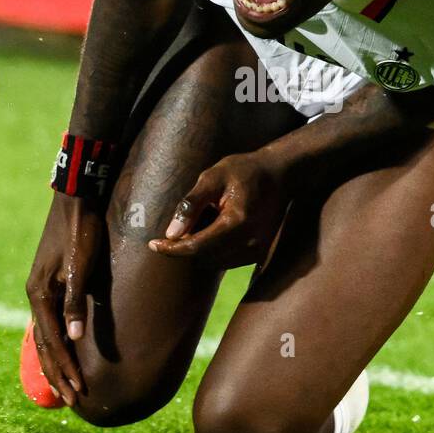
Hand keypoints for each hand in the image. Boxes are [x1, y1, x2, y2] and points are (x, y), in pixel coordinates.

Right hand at [24, 191, 103, 405]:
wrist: (77, 199)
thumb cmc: (81, 231)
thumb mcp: (80, 266)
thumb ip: (74, 301)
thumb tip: (73, 338)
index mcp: (40, 294)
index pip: (52, 343)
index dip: (65, 369)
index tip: (77, 393)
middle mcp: (37, 295)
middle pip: (45, 345)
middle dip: (58, 374)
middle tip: (72, 401)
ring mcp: (42, 289)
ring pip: (46, 335)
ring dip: (56, 361)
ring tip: (66, 385)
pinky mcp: (52, 282)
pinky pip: (50, 322)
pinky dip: (56, 342)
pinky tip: (64, 350)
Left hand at [148, 151, 291, 268]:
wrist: (280, 174)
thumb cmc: (244, 171)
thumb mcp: (212, 177)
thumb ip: (191, 205)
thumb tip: (171, 234)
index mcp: (237, 222)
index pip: (197, 247)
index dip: (172, 249)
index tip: (153, 244)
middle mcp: (250, 242)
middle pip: (204, 258)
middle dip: (186, 246)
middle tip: (182, 222)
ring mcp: (257, 250)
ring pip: (214, 262)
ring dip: (201, 249)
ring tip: (206, 220)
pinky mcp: (258, 253)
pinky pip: (227, 260)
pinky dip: (214, 249)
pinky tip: (216, 227)